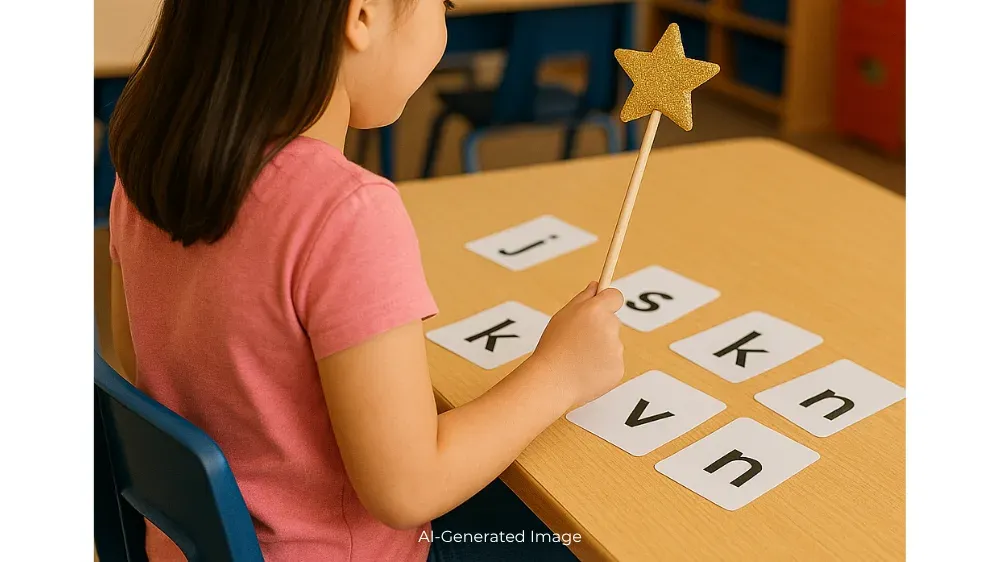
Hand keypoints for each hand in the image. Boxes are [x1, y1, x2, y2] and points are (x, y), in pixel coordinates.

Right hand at [530, 282, 624, 407]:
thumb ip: (583, 298)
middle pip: (612, 322)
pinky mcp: (619, 369)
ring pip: (612, 343)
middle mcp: (610, 327)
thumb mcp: (562, 316)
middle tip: (578, 341)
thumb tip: (597, 286)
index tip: (601, 306)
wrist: (552, 382)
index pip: (615, 296)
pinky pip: (613, 362)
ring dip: (600, 348)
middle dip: (599, 328)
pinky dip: (602, 366)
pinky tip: (585, 370)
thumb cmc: (553, 348)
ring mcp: (616, 350)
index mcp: (595, 311)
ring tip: (578, 358)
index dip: (608, 301)